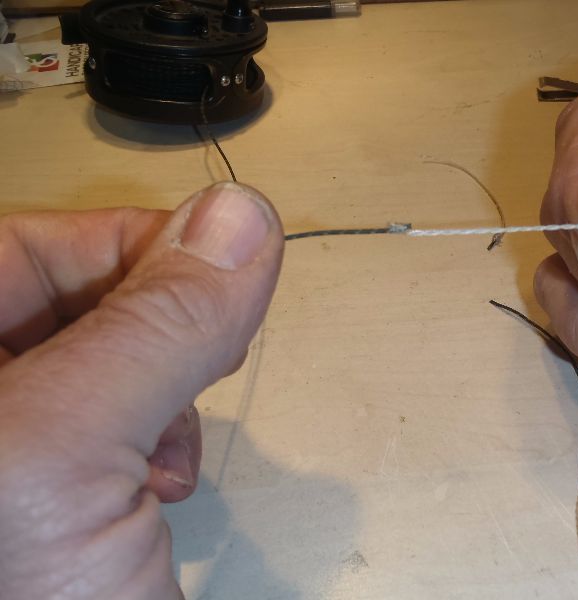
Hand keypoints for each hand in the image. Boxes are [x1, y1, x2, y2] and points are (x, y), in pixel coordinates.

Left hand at [0, 182, 283, 598]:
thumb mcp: (67, 456)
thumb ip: (155, 326)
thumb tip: (243, 216)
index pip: (30, 245)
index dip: (132, 247)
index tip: (221, 279)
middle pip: (70, 296)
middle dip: (154, 330)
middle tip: (203, 367)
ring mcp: (15, 445)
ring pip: (106, 358)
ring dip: (162, 390)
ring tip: (173, 448)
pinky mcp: (54, 490)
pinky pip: (116, 419)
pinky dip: (156, 437)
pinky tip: (164, 483)